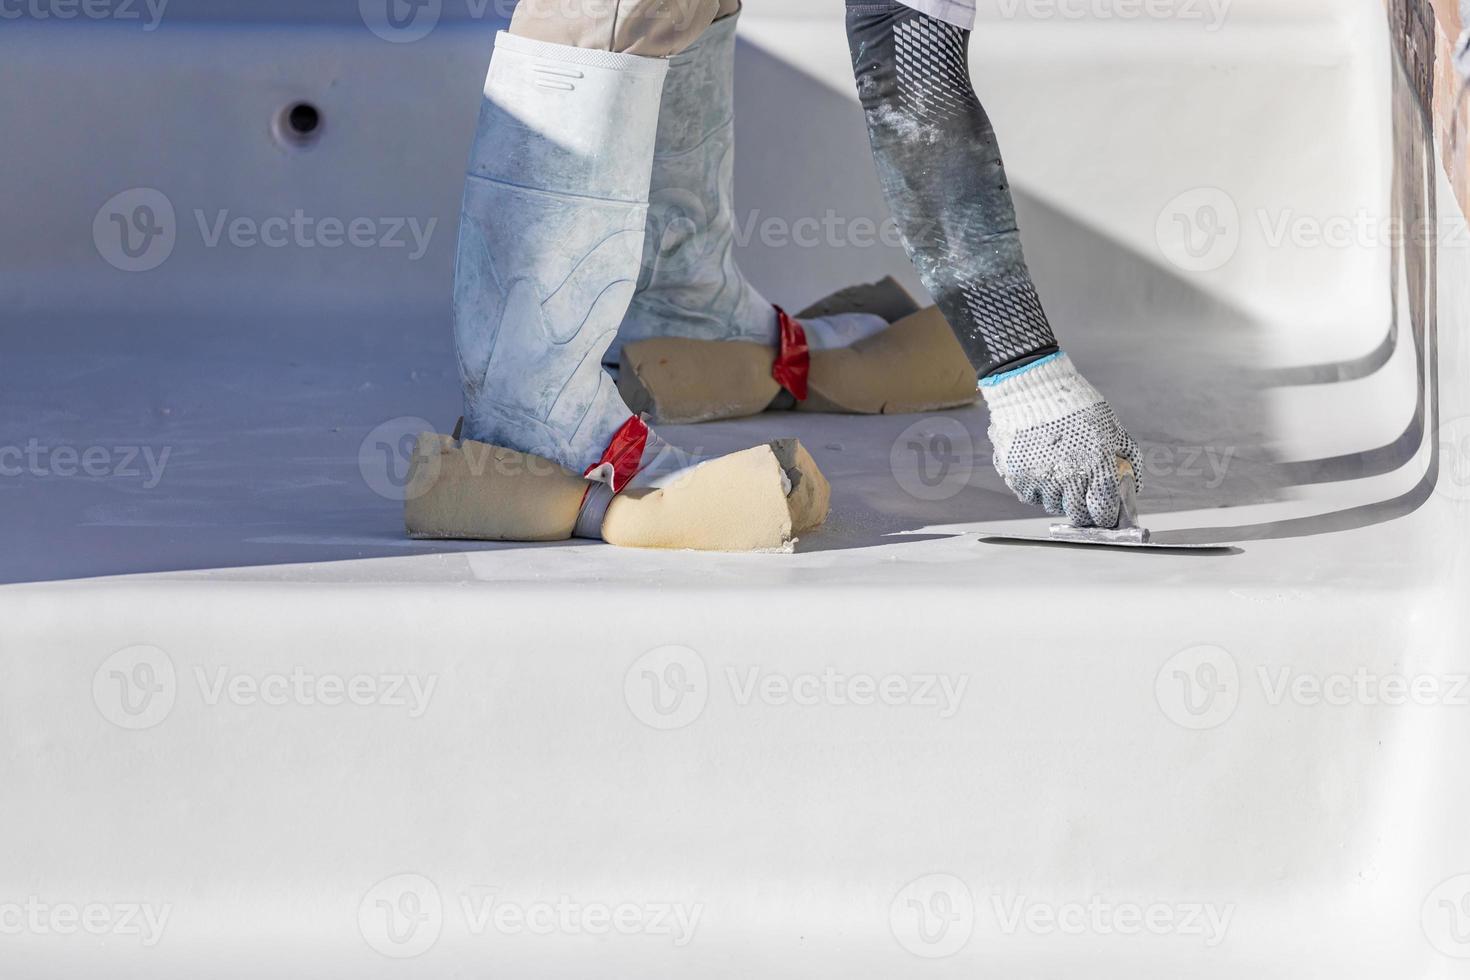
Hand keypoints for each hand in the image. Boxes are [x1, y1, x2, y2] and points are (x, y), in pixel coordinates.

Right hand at [981, 353, 1143, 527]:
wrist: (1032, 387)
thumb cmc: (1075, 404)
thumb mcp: (1110, 427)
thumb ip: (1126, 457)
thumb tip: (1133, 484)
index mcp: (1096, 465)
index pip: (1103, 510)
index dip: (1106, 516)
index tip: (1105, 513)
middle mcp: (1067, 477)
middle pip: (1077, 514)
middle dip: (1083, 507)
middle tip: (1082, 493)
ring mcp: (1040, 478)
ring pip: (1052, 505)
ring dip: (1058, 496)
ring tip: (1058, 471)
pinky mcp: (1017, 476)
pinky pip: (1030, 495)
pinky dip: (1037, 487)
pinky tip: (1040, 466)